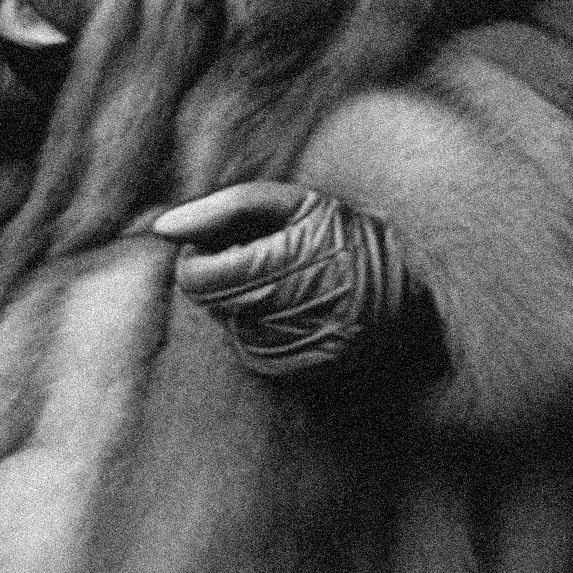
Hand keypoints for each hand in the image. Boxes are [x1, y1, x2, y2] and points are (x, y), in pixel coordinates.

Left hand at [152, 181, 437, 383]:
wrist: (412, 281)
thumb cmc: (342, 233)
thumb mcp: (291, 202)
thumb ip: (223, 208)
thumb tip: (161, 227)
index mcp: (294, 257)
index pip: (205, 278)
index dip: (197, 264)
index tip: (213, 251)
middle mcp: (305, 305)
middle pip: (217, 307)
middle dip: (217, 286)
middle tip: (243, 266)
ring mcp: (312, 343)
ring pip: (235, 335)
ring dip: (239, 312)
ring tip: (273, 288)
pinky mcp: (318, 370)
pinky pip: (261, 358)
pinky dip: (261, 337)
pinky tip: (287, 315)